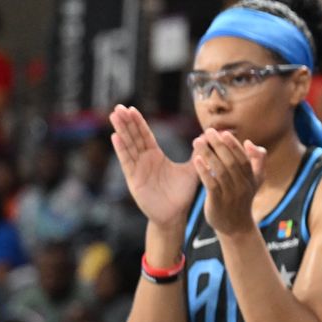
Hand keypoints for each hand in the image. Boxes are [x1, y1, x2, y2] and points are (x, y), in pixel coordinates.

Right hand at [109, 106, 200, 227]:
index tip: (131, 108)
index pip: (145, 135)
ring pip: (128, 146)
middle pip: (133, 137)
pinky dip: (122, 149)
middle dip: (126, 122)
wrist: (175, 215)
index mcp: (155, 156)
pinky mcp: (134, 180)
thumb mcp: (192, 170)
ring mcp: (137, 169)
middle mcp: (144, 160)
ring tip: (115, 116)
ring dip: (121, 131)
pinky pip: (127, 162)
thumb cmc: (182, 194)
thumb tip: (207, 136)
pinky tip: (116, 137)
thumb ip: (197, 153)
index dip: (138, 122)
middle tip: (118, 107)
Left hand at [189, 130, 265, 236]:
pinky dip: (204, 171)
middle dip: (219, 145)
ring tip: (198, 142)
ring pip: (220, 171)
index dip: (234, 145)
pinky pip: (211, 184)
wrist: (236, 226)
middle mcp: (243, 186)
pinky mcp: (218, 203)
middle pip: (231, 162)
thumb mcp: (255, 180)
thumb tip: (250, 143)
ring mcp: (231, 195)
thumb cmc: (242, 199)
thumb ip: (257, 161)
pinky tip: (196, 161)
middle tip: (208, 132)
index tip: (223, 132)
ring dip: (208, 154)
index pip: (243, 158)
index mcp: (252, 178)